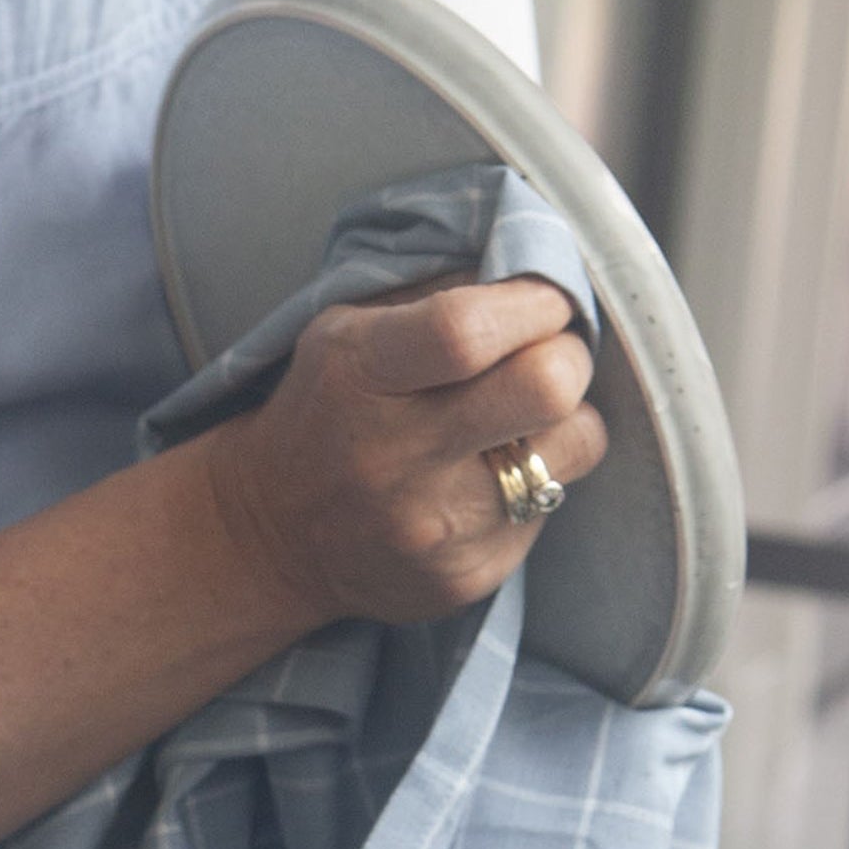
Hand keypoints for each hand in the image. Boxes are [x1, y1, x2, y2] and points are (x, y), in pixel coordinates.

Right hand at [202, 277, 606, 629]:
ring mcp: (434, 528)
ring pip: (574, 448)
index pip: (469, 329)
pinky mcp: (466, 577)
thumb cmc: (328, 409)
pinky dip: (533, 482)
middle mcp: (395, 458)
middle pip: (546, 387)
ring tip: (522, 422)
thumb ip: (438, 293)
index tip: (545, 299)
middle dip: (569, 356)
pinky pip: (549, 508)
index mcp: (360, 374)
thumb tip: (536, 271)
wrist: (274, 535)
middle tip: (552, 356)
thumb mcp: (348, 330)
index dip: (534, 302)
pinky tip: (486, 481)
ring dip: (566, 422)